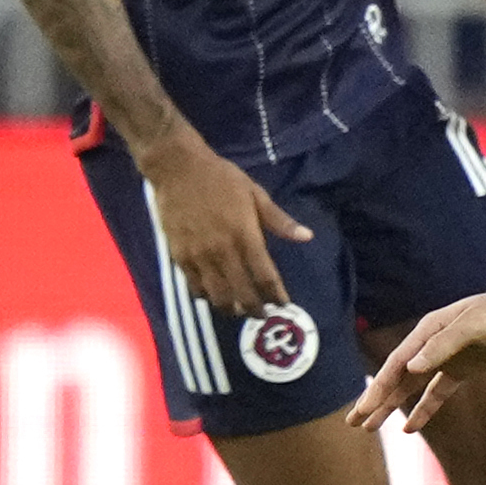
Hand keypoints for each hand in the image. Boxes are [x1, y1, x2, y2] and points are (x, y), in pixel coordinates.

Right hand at [133, 133, 309, 316]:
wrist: (177, 169)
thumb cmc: (221, 179)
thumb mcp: (255, 194)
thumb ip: (279, 220)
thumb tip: (307, 236)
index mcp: (245, 235)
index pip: (265, 275)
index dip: (276, 294)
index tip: (283, 305)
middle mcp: (223, 251)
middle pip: (242, 292)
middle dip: (255, 308)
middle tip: (263, 315)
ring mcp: (198, 256)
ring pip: (217, 295)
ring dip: (230, 307)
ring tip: (239, 310)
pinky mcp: (179, 256)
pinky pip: (194, 286)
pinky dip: (206, 296)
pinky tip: (213, 297)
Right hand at [349, 284, 485, 429]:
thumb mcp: (474, 326)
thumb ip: (443, 344)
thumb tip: (411, 367)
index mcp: (428, 332)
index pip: (396, 365)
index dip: (379, 388)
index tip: (363, 409)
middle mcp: (431, 346)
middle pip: (396, 378)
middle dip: (374, 401)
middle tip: (352, 423)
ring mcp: (446, 358)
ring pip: (411, 388)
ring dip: (390, 407)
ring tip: (369, 427)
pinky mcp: (463, 369)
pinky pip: (436, 393)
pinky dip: (423, 409)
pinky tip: (409, 427)